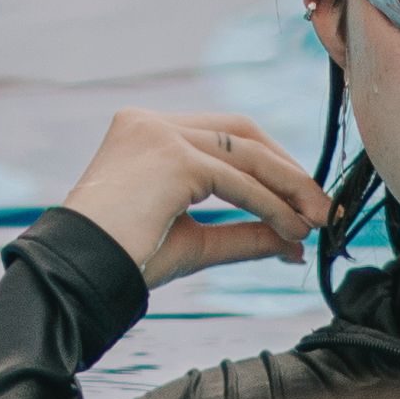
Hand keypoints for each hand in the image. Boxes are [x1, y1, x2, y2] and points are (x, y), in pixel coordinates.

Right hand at [58, 107, 324, 290]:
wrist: (79, 276)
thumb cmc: (126, 260)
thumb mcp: (195, 241)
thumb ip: (244, 233)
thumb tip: (295, 241)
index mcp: (146, 131)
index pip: (224, 133)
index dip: (267, 163)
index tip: (298, 199)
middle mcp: (150, 122)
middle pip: (241, 132)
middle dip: (286, 169)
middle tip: (319, 208)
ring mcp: (159, 134)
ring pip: (245, 153)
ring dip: (288, 188)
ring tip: (314, 221)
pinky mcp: (172, 157)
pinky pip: (237, 180)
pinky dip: (270, 205)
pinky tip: (289, 229)